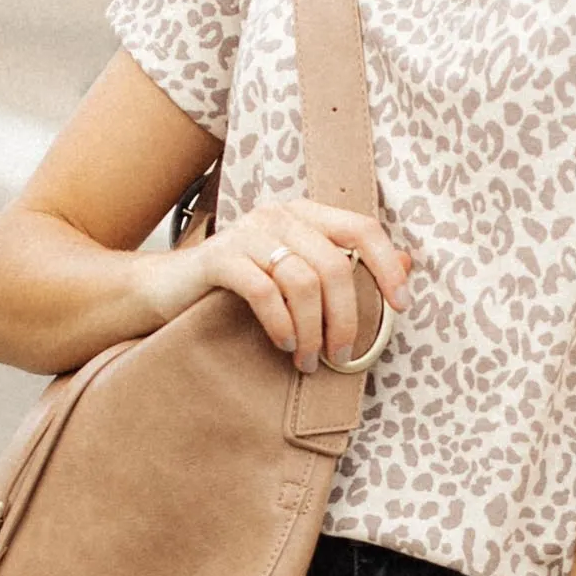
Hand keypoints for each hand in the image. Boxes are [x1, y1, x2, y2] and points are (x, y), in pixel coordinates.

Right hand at [174, 199, 411, 369]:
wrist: (167, 290)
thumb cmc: (239, 288)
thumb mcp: (297, 276)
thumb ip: (348, 268)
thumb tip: (408, 264)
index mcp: (305, 215)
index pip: (362, 228)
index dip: (387, 267)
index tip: (400, 306)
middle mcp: (279, 215)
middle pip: (335, 265)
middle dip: (345, 318)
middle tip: (341, 356)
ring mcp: (247, 232)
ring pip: (302, 281)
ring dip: (311, 330)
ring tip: (307, 359)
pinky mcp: (219, 257)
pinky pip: (264, 292)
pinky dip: (280, 324)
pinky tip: (282, 344)